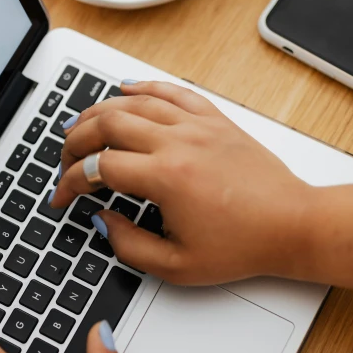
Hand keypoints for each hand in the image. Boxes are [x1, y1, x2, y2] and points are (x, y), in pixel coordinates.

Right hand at [50, 81, 313, 284]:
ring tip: (79, 125)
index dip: (69, 182)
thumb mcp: (177, 265)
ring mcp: (196, 125)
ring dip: (98, 111)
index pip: (98, 167)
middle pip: (106, 124)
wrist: (290, 225)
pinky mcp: (214, 120)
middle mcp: (178, 142)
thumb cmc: (243, 245)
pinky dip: (142, 87)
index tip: (62, 197)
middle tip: (65, 160)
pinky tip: (125, 89)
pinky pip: (171, 91)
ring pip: (133, 102)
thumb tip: (102, 220)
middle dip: (74, 140)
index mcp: (166, 178)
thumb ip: (128, 245)